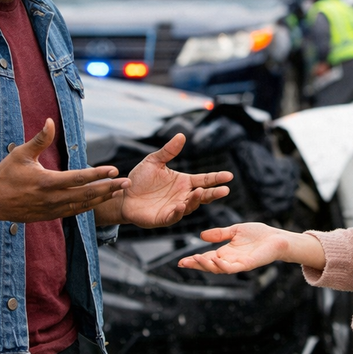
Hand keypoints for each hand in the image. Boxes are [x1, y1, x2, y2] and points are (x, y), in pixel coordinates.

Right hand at [0, 119, 130, 221]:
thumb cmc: (6, 174)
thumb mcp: (21, 154)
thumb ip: (39, 139)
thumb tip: (50, 121)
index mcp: (46, 182)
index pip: (78, 178)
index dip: (97, 174)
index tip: (114, 170)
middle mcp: (52, 198)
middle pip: (87, 194)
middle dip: (109, 188)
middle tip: (127, 183)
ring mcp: (52, 210)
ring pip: (83, 206)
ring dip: (102, 198)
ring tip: (119, 191)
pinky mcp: (50, 216)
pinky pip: (75, 212)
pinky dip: (90, 207)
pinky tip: (101, 200)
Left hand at [97, 133, 232, 227]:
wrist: (124, 195)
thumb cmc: (140, 179)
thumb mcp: (154, 161)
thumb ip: (168, 151)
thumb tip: (181, 135)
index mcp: (184, 182)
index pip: (204, 180)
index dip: (216, 178)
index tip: (229, 175)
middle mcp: (182, 196)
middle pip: (203, 195)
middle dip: (214, 193)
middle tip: (225, 190)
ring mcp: (175, 208)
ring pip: (190, 206)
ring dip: (196, 200)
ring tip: (200, 193)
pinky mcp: (164, 218)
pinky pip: (174, 216)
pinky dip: (178, 212)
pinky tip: (181, 206)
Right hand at [177, 223, 324, 272]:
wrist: (277, 238)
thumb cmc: (259, 234)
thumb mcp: (235, 231)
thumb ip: (219, 234)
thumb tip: (201, 236)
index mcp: (226, 252)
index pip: (206, 258)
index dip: (194, 260)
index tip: (181, 261)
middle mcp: (230, 260)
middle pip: (210, 266)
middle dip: (196, 265)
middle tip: (184, 262)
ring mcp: (238, 264)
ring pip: (219, 269)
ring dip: (207, 265)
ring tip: (196, 258)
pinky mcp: (248, 264)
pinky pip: (233, 268)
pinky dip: (223, 265)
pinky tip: (215, 259)